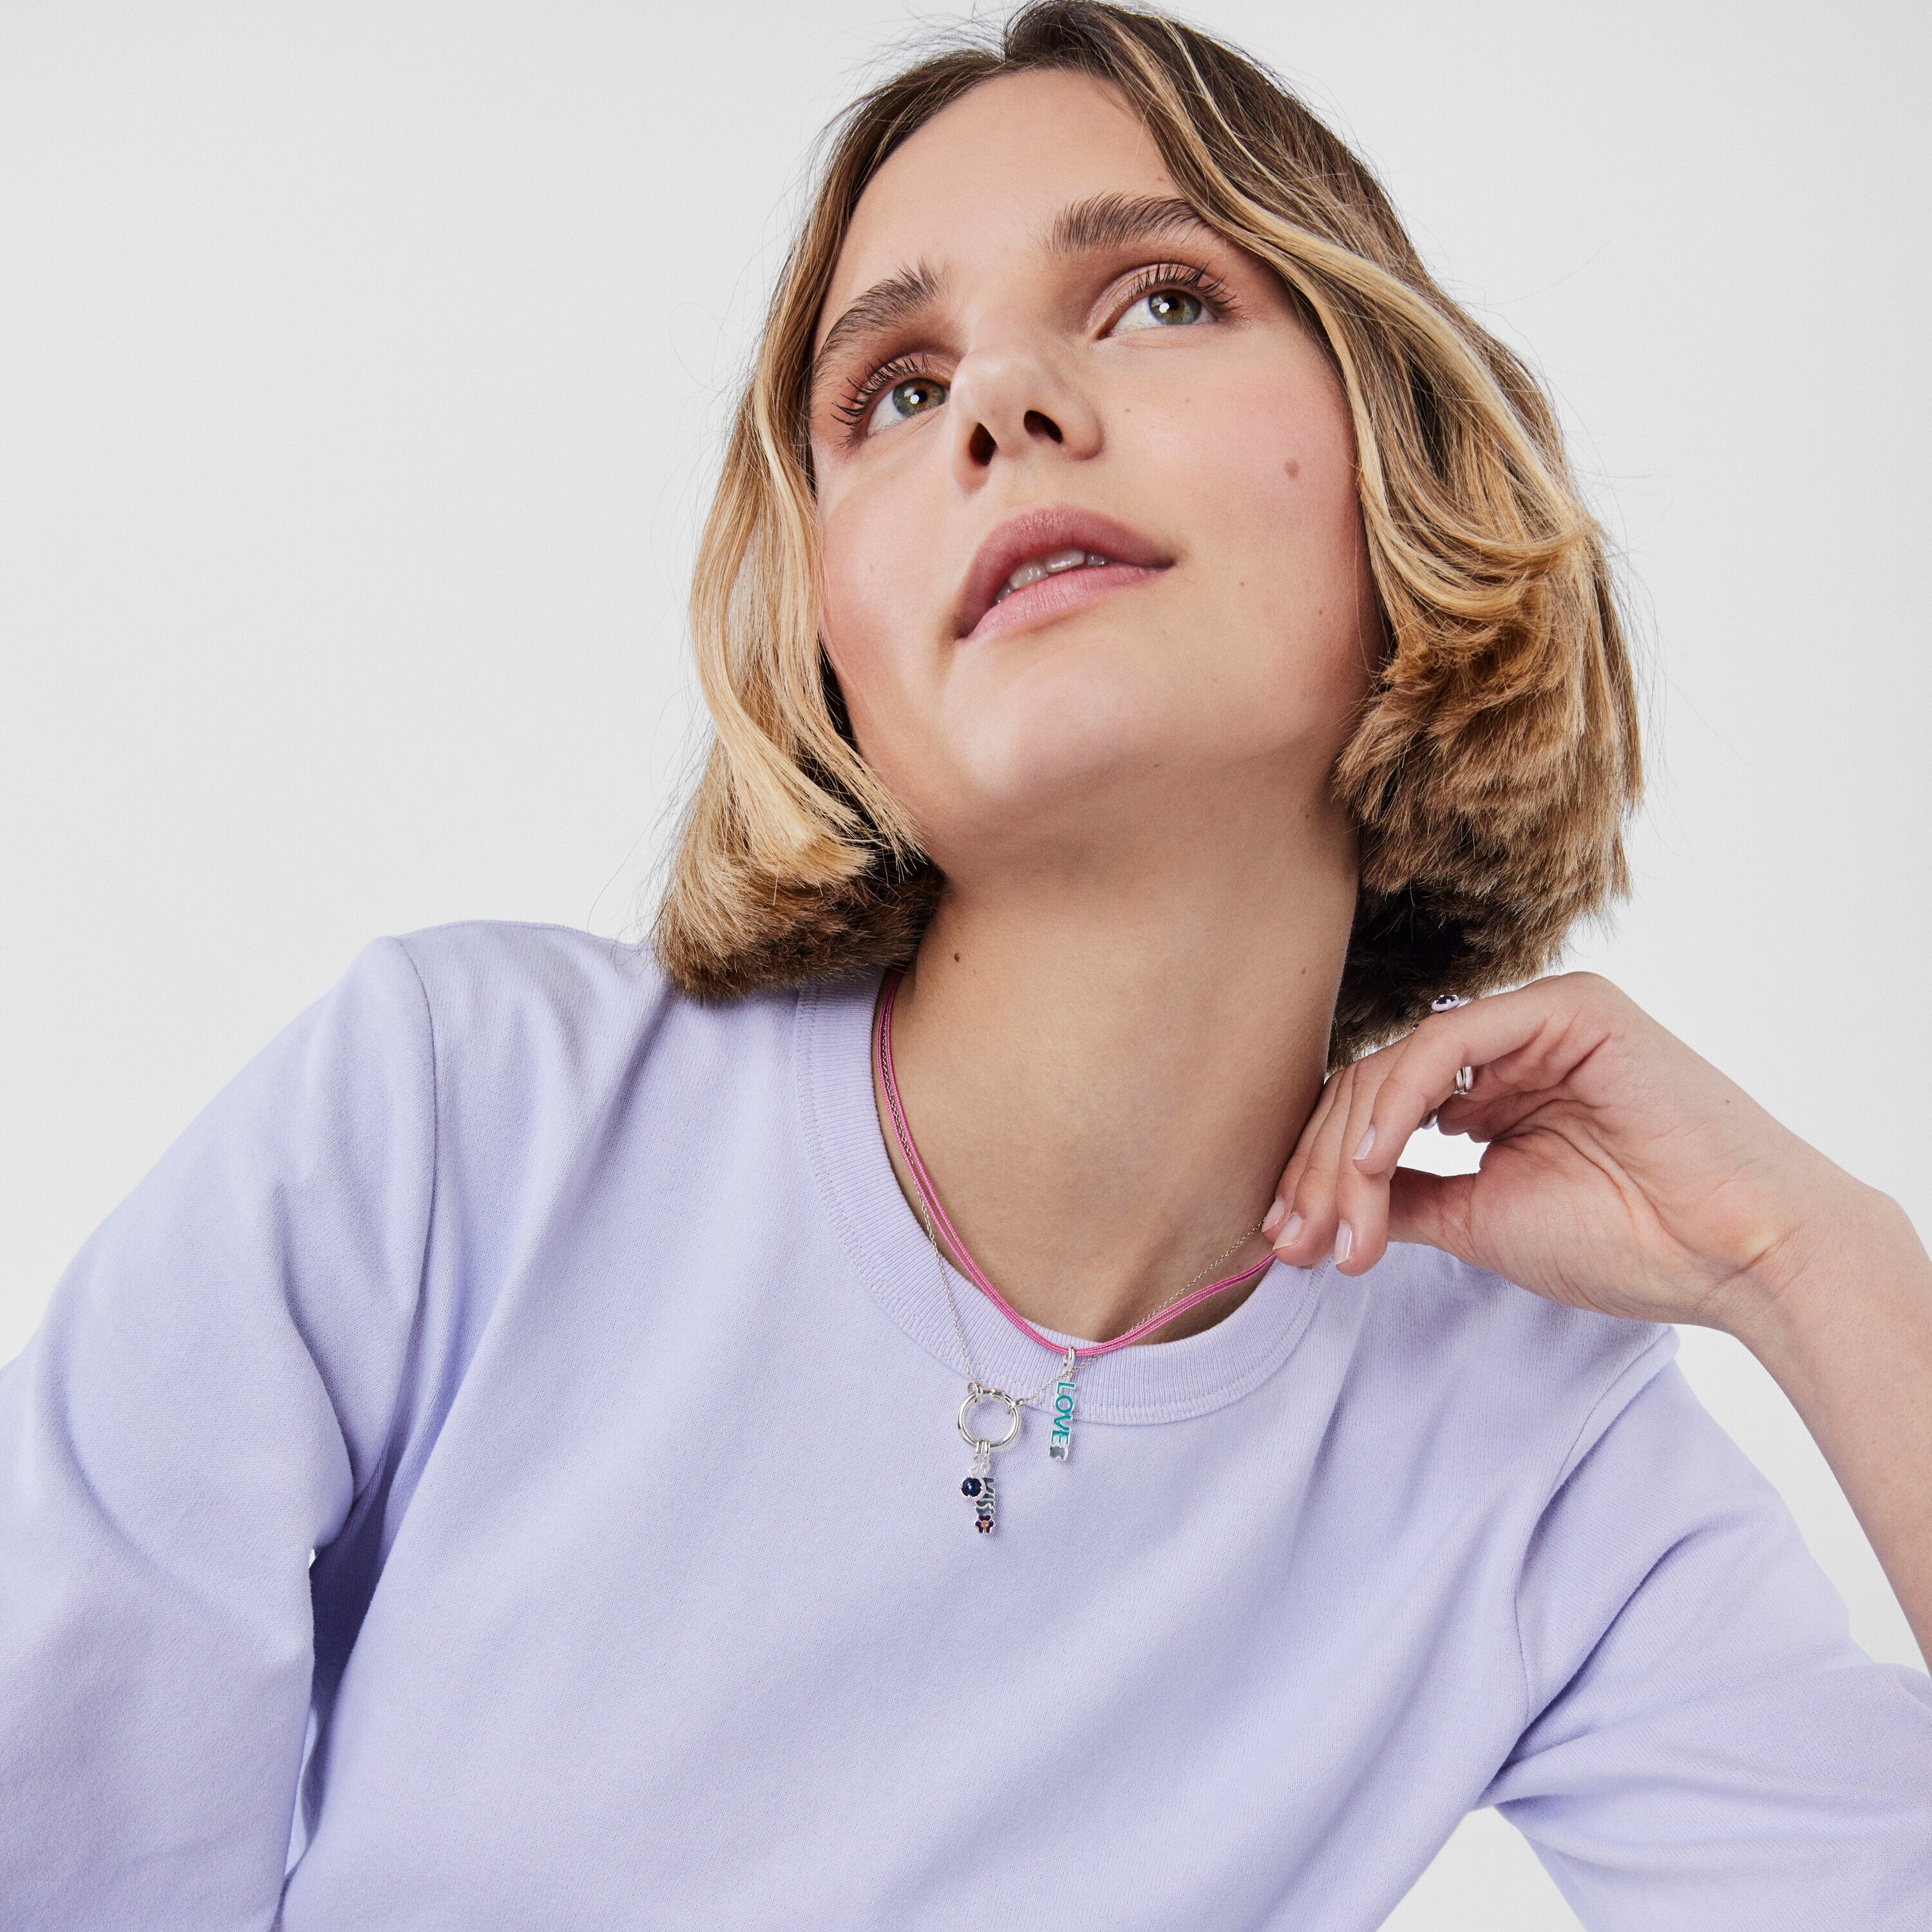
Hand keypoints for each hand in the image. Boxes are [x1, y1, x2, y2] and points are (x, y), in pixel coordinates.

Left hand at [1263, 971, 1883, 1336]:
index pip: (1373, 1112)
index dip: (1319, 1175)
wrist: (1735, 1255)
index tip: (1285, 1244)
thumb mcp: (1479, 1220)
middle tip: (1294, 1243)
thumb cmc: (1628, 1243)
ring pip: (1394, 1067)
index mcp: (1490, 1090)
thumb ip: (1401, 1197)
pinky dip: (1396, 1103)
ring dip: (1348, 1154)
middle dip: (1320, 1172)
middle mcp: (1507, 1047)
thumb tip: (1322, 1204)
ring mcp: (1535, 1021)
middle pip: (1369, 1088)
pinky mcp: (1565, 1007)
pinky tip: (1373, 1164)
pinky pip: (1446, 1043)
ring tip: (1338, 1231)